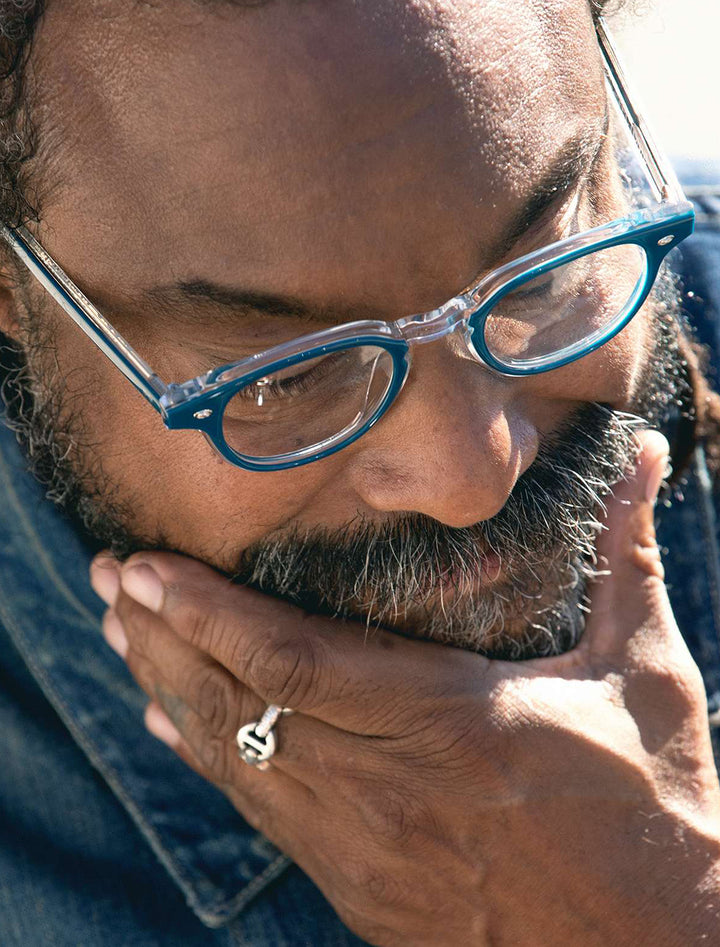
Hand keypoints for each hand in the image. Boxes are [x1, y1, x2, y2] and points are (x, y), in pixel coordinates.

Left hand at [91, 431, 719, 946]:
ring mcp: (363, 850)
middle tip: (109, 579)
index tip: (148, 568)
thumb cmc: (657, 815)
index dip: (207, 614)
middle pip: (237, 707)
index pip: (292, 661)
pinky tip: (164, 724)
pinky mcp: (361, 891)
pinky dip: (200, 759)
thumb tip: (645, 457)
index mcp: (449, 722)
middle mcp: (386, 788)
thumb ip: (625, 558)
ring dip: (166, 689)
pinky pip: (257, 812)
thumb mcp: (647, 676)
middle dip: (161, 636)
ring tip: (121, 633)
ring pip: (232, 761)